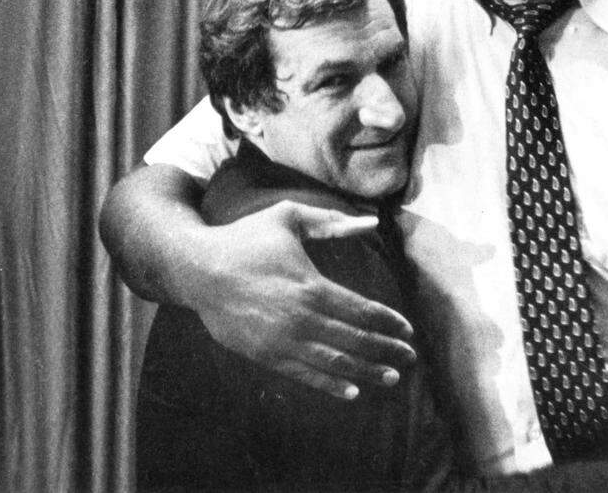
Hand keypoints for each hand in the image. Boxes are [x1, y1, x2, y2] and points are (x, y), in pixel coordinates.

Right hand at [188, 200, 417, 399]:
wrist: (198, 270)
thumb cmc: (246, 239)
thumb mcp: (288, 217)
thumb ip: (331, 221)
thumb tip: (371, 222)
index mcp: (311, 286)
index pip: (362, 311)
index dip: (388, 322)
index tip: (407, 330)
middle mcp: (301, 318)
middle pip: (355, 340)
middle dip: (386, 350)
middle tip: (409, 357)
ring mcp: (283, 341)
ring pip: (335, 363)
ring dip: (367, 371)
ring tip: (391, 377)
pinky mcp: (266, 355)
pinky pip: (305, 375)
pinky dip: (331, 384)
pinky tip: (352, 390)